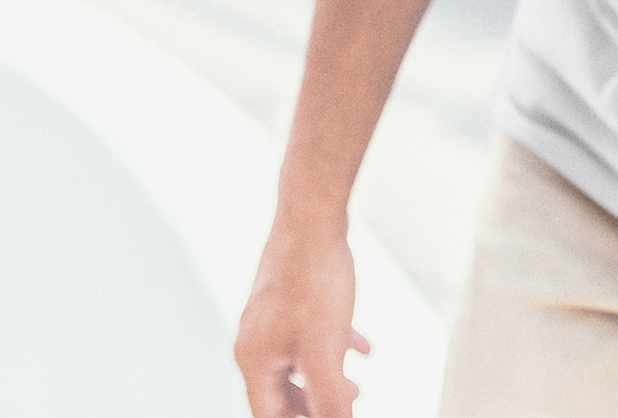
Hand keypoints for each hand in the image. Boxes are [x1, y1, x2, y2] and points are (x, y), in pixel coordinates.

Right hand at [234, 221, 372, 416]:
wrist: (311, 219)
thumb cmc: (314, 283)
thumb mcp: (326, 351)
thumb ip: (330, 398)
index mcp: (254, 361)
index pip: (269, 414)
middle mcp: (254, 340)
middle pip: (280, 392)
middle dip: (312, 407)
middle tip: (344, 411)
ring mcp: (269, 316)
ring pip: (297, 362)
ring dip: (325, 379)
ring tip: (357, 387)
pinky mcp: (288, 296)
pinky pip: (309, 332)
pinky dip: (334, 346)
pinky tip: (363, 345)